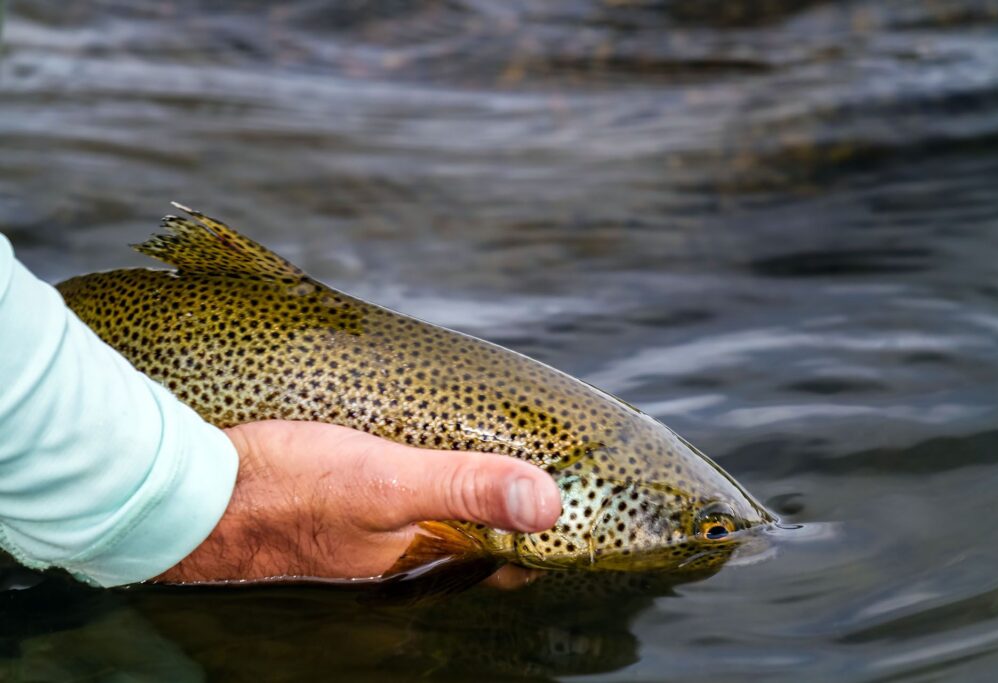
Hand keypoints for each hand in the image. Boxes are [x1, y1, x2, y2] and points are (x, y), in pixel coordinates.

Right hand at [154, 420, 560, 583]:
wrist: (190, 492)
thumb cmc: (282, 491)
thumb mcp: (384, 482)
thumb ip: (464, 489)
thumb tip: (548, 504)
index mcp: (418, 561)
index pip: (504, 557)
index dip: (539, 527)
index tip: (567, 484)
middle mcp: (399, 559)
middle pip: (474, 534)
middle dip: (504, 498)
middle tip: (532, 452)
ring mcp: (370, 536)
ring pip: (438, 516)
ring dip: (463, 483)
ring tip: (488, 440)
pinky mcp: (343, 510)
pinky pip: (401, 498)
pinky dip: (422, 473)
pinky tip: (420, 441)